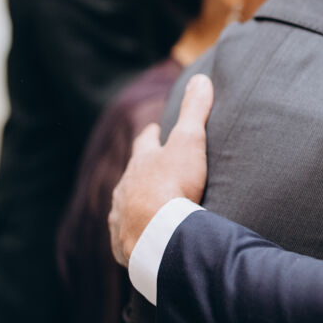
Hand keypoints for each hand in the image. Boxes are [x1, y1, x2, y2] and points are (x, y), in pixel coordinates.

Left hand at [109, 74, 213, 264]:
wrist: (158, 234)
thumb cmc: (174, 185)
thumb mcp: (189, 142)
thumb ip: (195, 111)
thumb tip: (201, 78)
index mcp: (141, 163)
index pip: (144, 142)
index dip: (151, 135)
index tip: (154, 128)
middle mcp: (125, 188)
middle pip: (131, 175)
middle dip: (141, 172)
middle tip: (150, 170)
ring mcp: (121, 217)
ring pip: (125, 206)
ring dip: (134, 204)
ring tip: (144, 208)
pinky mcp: (123, 244)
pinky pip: (125, 237)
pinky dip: (133, 235)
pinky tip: (138, 239)